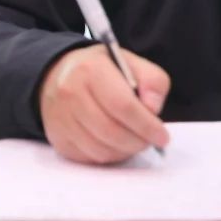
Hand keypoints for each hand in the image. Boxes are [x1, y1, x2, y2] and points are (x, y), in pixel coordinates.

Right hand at [38, 44, 170, 163]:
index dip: (146, 125)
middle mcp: (71, 94)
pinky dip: (109, 156)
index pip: (122, 105)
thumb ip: (152, 81)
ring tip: (135, 140)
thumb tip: (153, 108)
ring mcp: (61, 119)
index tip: (162, 136)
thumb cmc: (102, 70)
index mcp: (92, 70)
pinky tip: (118, 144)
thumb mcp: (131, 62)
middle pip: (111, 131)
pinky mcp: (58, 139)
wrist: (59, 76)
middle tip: (151, 141)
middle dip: (138, 141)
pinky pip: (90, 158)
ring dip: (125, 151)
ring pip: (100, 150)